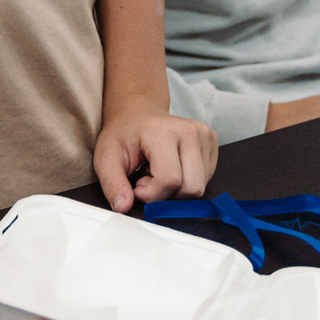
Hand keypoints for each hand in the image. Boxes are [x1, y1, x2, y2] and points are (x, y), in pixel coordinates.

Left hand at [94, 103, 216, 212]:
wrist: (137, 113)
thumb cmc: (124, 135)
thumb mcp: (106, 158)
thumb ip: (112, 184)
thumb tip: (123, 206)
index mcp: (163, 131)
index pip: (170, 180)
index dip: (151, 194)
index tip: (137, 185)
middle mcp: (190, 131)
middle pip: (191, 188)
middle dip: (167, 195)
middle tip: (149, 179)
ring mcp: (205, 136)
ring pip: (199, 188)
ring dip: (176, 189)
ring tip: (159, 171)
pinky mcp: (212, 142)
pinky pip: (205, 180)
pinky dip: (186, 181)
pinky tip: (172, 167)